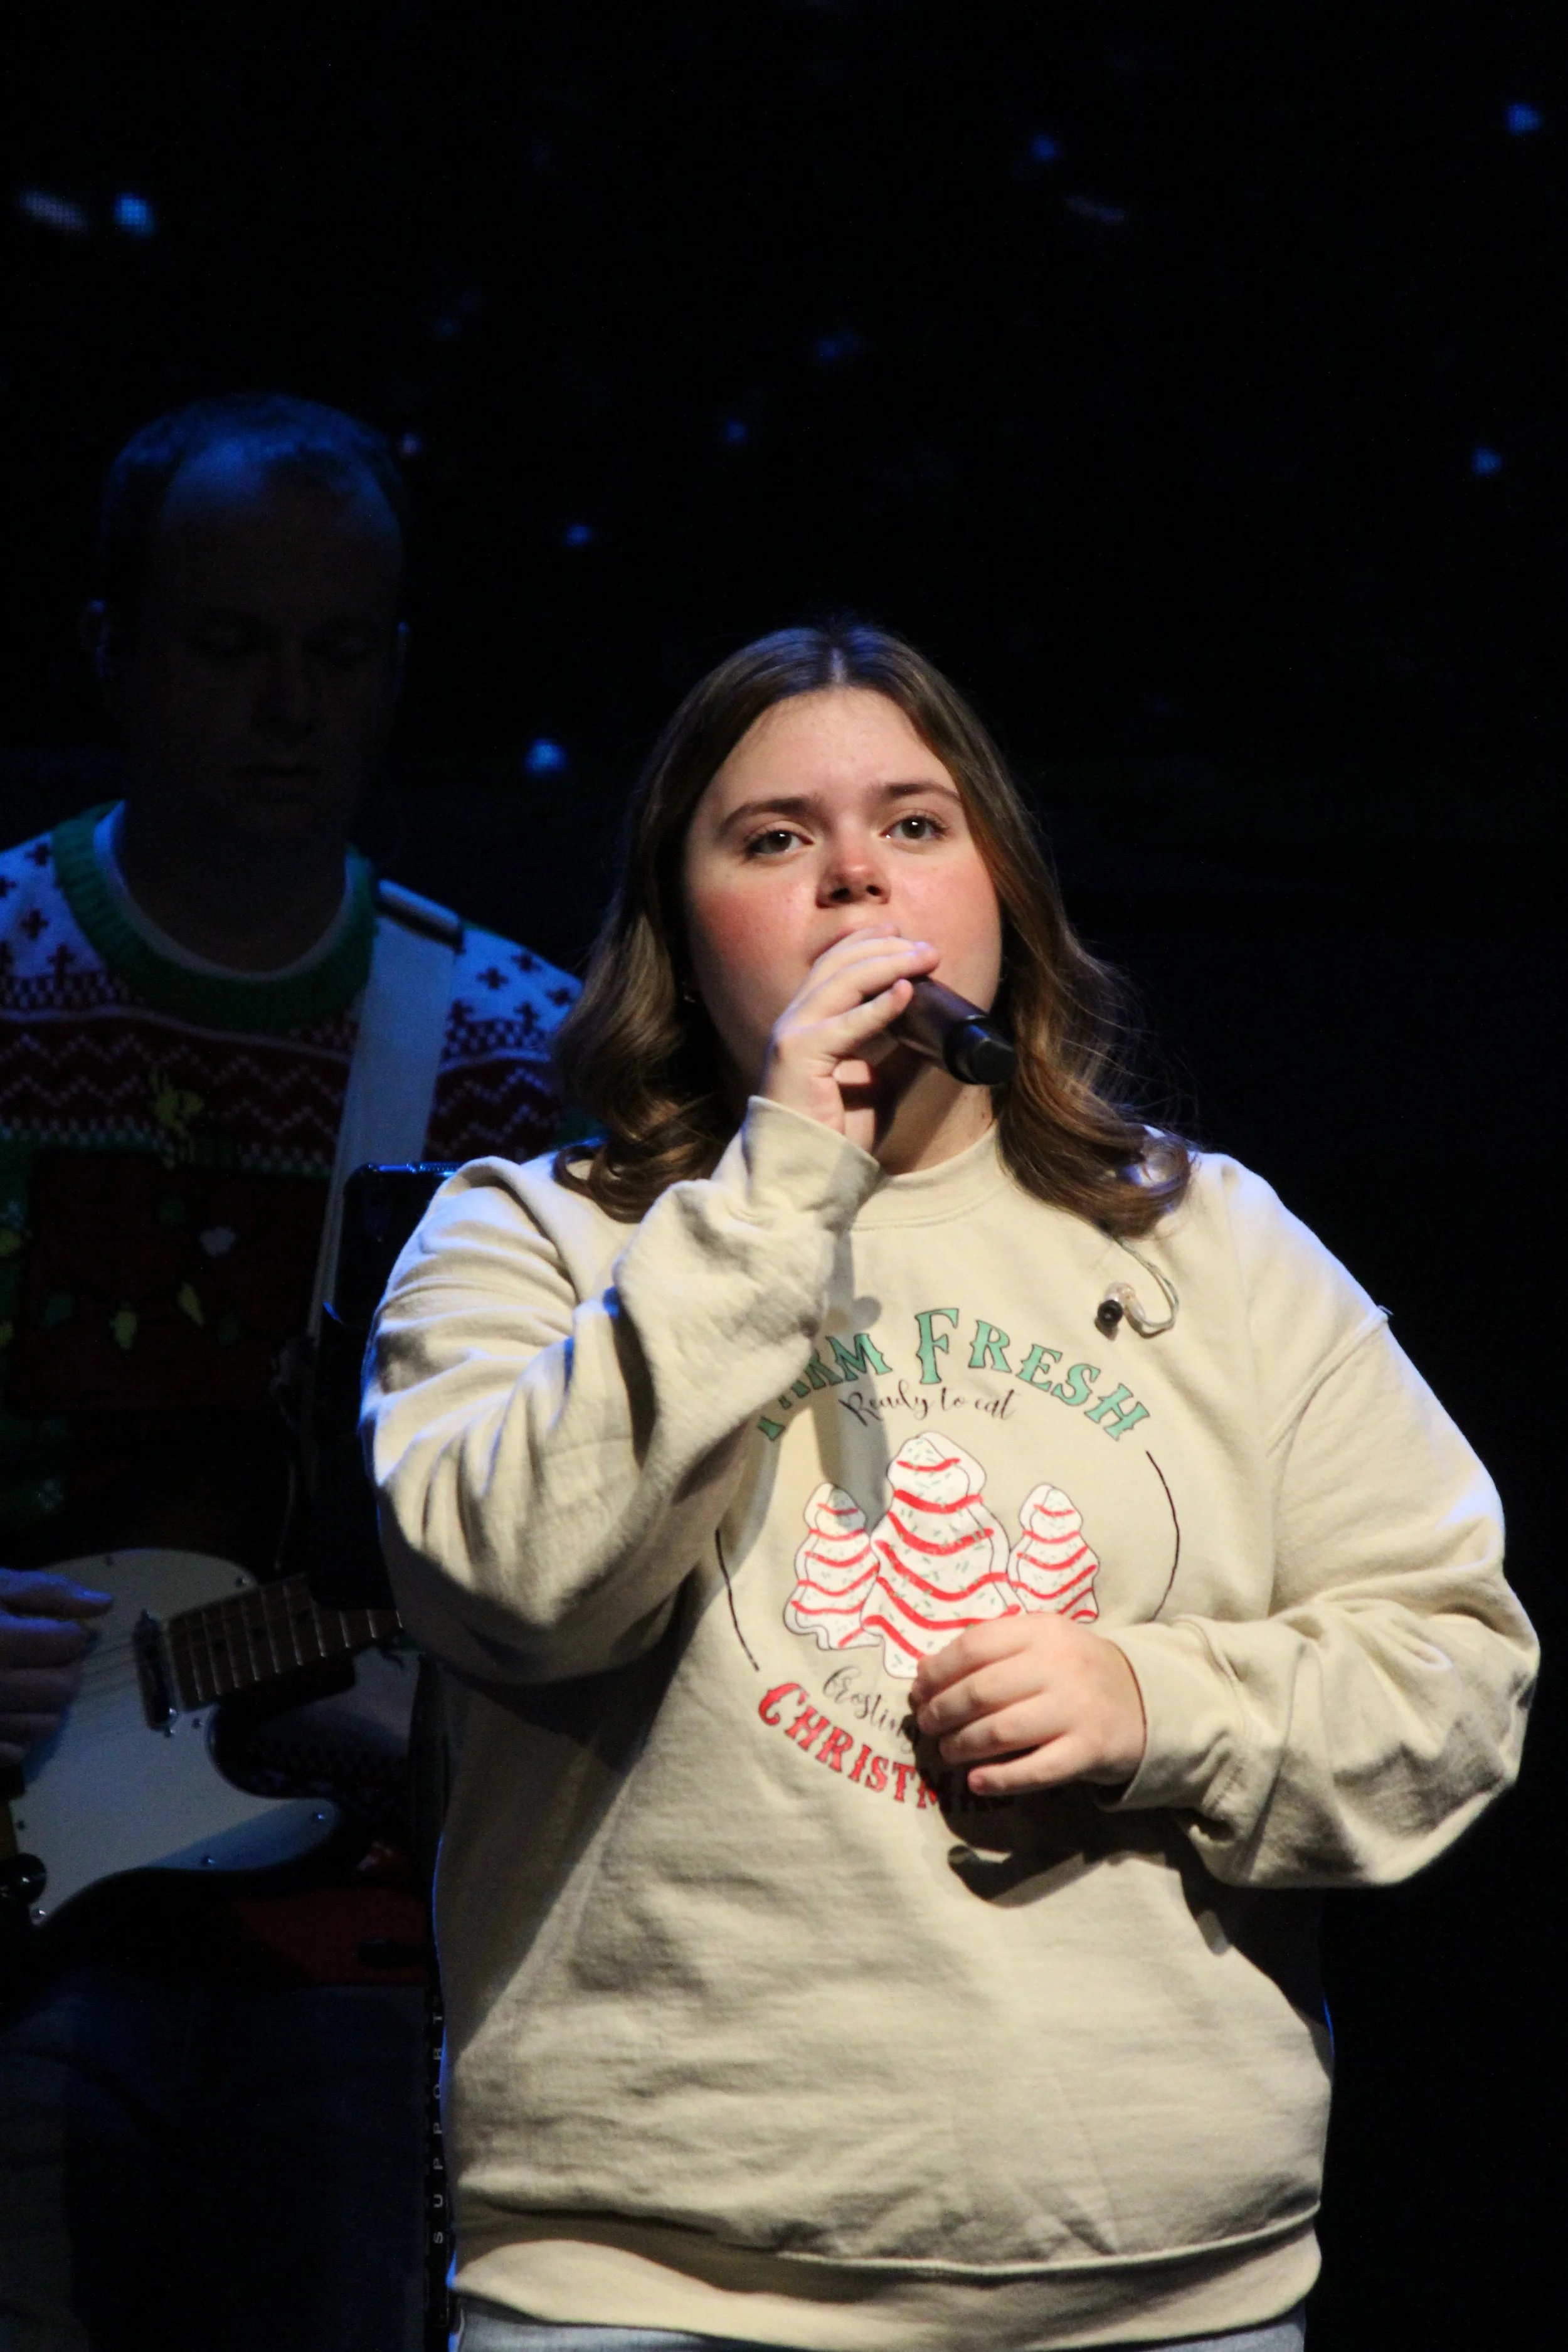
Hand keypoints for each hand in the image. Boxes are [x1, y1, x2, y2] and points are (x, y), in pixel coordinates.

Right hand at [0, 1569, 112, 1766]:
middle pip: (64, 1688)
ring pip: (45, 1724)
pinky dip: (17, 1732)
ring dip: (46, 1702)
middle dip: (64, 1667)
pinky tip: (2, 1706)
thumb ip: (47, 1592)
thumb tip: (104, 1606)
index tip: (49, 1627)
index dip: (67, 1631)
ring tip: (21, 1678)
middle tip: (42, 1654)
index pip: (69, 1643)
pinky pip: (13, 1753)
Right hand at [760, 932, 938, 1140]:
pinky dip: (879, 1006)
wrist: (808, 1174)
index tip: (904, 935)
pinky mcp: (799, 1054)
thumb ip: (901, 1056)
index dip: (868, 942)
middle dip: (886, 948)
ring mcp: (794, 1033)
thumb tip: (939, 1034)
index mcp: (811, 1023)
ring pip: (843, 981)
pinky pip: (846, 1023)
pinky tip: (906, 992)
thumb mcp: (880, 1086)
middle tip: (927, 948)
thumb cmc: (837, 1134)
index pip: (834, 965)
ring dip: (888, 964)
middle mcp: (797, 1020)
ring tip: (925, 958)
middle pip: (840, 963)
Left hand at [911, 1612, 1146, 1796]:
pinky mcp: (1090, 1749)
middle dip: (942, 1712)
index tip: (918, 1691)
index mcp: (1042, 1630)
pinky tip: (977, 1781)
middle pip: (981, 1691)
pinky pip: (1035, 1770)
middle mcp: (1059, 1665)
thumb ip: (990, 1650)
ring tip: (947, 1752)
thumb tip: (925, 1670)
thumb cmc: (1074, 1670)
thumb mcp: (1040, 1643)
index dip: (937, 1672)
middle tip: (927, 1727)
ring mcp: (1077, 1708)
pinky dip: (999, 1778)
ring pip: (1001, 1731)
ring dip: (962, 1746)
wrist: (1144, 1700)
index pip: (974, 1646)